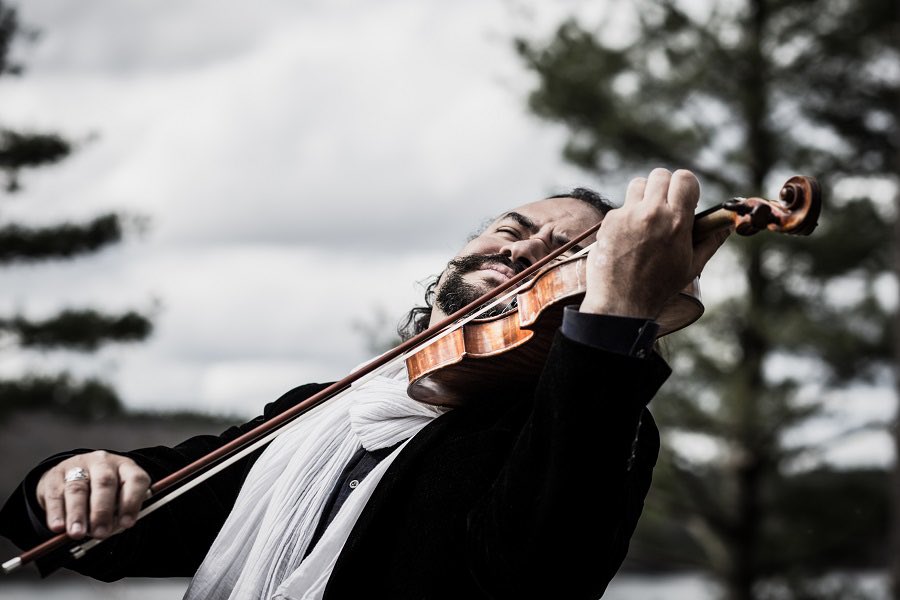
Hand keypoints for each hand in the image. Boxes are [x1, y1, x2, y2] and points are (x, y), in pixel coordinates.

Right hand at [36, 451, 149, 539]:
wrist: (73, 473)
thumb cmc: (104, 493)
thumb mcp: (117, 498)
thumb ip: (119, 512)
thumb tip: (114, 529)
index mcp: (126, 467)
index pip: (135, 479)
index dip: (132, 502)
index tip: (127, 524)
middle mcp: (103, 463)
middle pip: (104, 482)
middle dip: (102, 511)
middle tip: (100, 533)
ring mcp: (78, 466)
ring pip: (77, 489)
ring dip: (77, 514)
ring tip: (77, 533)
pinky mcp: (55, 475)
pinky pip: (55, 494)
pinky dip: (57, 513)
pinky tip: (58, 527)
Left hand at [581, 168, 729, 317]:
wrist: (621, 303)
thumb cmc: (659, 287)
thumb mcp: (692, 266)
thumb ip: (711, 241)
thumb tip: (727, 225)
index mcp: (676, 222)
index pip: (684, 178)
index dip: (687, 186)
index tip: (685, 199)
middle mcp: (652, 213)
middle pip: (660, 175)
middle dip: (665, 187)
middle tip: (665, 206)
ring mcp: (627, 215)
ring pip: (638, 184)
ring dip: (644, 196)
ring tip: (647, 218)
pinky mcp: (609, 221)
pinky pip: (621, 206)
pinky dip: (627, 215)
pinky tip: (629, 236)